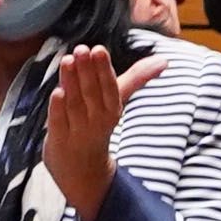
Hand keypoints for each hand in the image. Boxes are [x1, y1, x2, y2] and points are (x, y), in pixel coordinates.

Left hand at [38, 44, 151, 215]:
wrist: (84, 171)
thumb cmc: (99, 126)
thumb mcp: (117, 102)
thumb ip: (136, 79)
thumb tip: (164, 60)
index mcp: (112, 110)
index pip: (110, 88)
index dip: (104, 70)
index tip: (99, 49)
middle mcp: (97, 121)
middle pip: (92, 94)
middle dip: (87, 71)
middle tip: (81, 49)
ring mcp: (77, 131)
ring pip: (74, 104)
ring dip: (71, 82)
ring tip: (68, 60)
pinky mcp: (58, 139)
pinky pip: (59, 122)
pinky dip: (58, 109)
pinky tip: (56, 92)